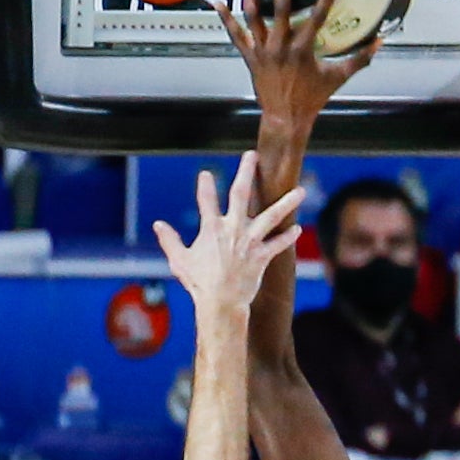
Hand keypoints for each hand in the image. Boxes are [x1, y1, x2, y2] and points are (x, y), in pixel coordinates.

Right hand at [154, 152, 305, 321]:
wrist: (220, 304)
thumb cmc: (199, 283)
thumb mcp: (180, 261)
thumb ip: (170, 241)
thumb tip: (158, 225)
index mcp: (211, 228)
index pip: (206, 199)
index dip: (206, 185)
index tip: (206, 174)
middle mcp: (232, 229)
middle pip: (240, 194)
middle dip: (246, 172)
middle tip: (252, 155)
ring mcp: (250, 242)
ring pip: (271, 216)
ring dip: (287, 203)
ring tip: (301, 191)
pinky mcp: (261, 256)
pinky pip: (278, 244)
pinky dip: (287, 237)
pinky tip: (297, 229)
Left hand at [209, 0, 379, 133]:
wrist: (285, 119)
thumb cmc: (312, 99)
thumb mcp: (337, 78)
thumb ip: (359, 59)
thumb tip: (379, 42)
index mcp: (303, 50)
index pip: (318, 18)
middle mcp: (280, 47)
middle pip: (281, 9)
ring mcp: (262, 51)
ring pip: (253, 17)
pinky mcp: (249, 57)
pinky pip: (235, 35)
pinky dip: (225, 18)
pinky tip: (217, 1)